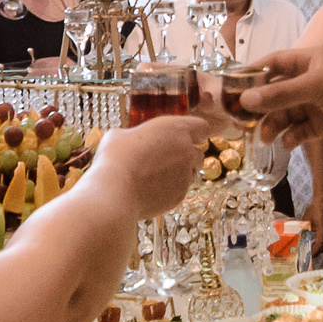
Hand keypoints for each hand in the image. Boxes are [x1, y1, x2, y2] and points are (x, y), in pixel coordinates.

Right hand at [87, 115, 208, 220]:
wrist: (115, 189)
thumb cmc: (115, 156)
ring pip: (190, 173)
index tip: (207, 131)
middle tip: (165, 159)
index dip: (203, 130)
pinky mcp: (180, 196)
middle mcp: (187, 151)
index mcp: (175, 129)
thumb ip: (135, 135)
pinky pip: (179, 190)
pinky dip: (170, 190)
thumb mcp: (120, 134)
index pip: (203, 126)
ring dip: (178, 174)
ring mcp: (186, 175)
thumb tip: (129, 140)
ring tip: (154, 177)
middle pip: (197, 153)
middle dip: (186, 156)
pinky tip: (150, 190)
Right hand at [240, 48, 322, 147]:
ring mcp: (315, 104)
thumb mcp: (314, 86)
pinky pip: (300, 130)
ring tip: (267, 138)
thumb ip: (280, 94)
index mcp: (307, 62)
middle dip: (260, 107)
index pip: (273, 63)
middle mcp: (309, 81)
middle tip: (243, 122)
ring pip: (285, 114)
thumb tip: (245, 99)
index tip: (232, 88)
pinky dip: (292, 137)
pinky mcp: (322, 125)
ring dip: (274, 125)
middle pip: (275, 93)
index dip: (252, 74)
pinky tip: (289, 143)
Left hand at [308, 194, 322, 251]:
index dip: (314, 253)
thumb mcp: (306, 221)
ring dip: (319, 246)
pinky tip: (315, 239)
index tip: (309, 256)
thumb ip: (304, 230)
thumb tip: (299, 238)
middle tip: (309, 254)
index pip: (320, 246)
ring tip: (311, 248)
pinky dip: (321, 240)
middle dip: (317, 251)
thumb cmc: (314, 209)